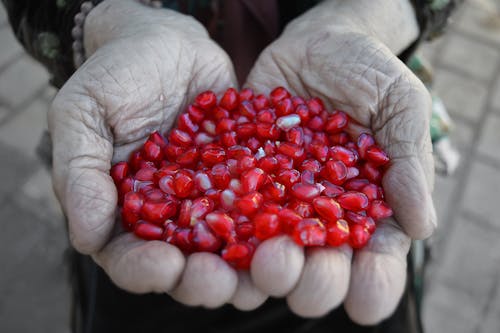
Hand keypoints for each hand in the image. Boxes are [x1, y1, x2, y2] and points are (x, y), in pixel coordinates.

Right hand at [48, 0, 262, 307]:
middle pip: (188, 267)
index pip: (130, 258)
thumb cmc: (117, 76)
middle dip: (204, 280)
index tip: (165, 265)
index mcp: (126, 213)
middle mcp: (173, 218)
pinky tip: (293, 224)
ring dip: (249, 266)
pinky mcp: (249, 181)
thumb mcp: (83, 113)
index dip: (145, 270)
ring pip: (233, 250)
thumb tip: (85, 237)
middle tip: (219, 278)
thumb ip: (79, 173)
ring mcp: (215, 202)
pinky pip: (267, 207)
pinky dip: (281, 221)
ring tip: (263, 261)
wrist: (169, 44)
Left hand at [244, 0, 435, 323]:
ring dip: (264, 268)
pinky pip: (227, 212)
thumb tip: (420, 226)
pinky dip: (220, 230)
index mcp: (367, 210)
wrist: (317, 43)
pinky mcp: (240, 180)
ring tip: (264, 259)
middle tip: (304, 268)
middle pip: (316, 269)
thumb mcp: (399, 106)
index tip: (366, 299)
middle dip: (313, 282)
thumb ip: (408, 162)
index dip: (372, 286)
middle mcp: (318, 217)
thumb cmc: (368, 74)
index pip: (374, 263)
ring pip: (267, 254)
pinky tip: (215, 236)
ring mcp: (276, 202)